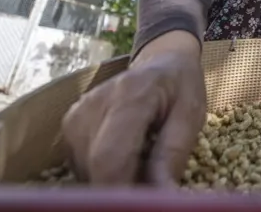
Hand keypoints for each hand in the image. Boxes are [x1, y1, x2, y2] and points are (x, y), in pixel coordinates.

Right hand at [62, 30, 205, 185]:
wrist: (161, 62)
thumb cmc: (181, 87)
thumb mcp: (191, 116)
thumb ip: (173, 156)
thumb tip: (162, 198)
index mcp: (129, 96)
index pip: (110, 158)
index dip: (122, 191)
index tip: (140, 203)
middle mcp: (93, 104)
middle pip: (96, 169)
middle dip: (122, 189)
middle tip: (150, 188)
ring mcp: (76, 114)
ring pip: (87, 172)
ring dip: (114, 180)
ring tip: (142, 165)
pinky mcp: (69, 125)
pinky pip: (82, 165)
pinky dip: (104, 172)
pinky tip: (126, 158)